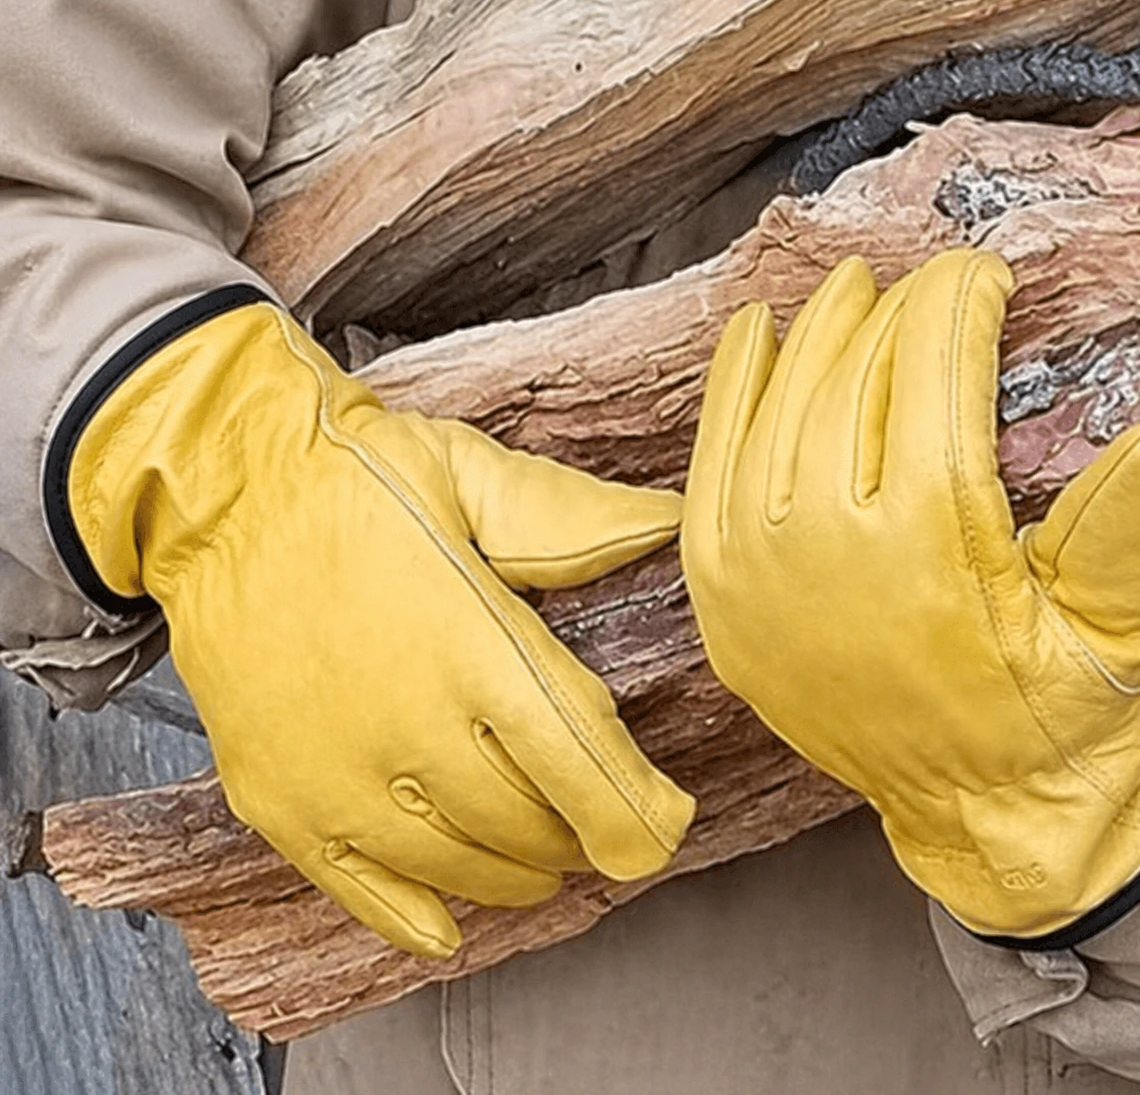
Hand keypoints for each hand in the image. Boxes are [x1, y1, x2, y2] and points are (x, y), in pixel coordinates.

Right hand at [67, 302, 694, 955]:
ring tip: (537, 851)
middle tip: (594, 812)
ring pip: (460, 867)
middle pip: (529, 826)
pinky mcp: (279, 801)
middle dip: (579, 831)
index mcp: (473, 646)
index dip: (637, 814)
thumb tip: (666, 527)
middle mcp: (411, 727)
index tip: (663, 824)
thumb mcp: (469, 474)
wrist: (216, 495)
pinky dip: (417, 918)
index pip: (582, 766)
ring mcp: (339, 776)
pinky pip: (362, 894)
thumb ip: (571, 516)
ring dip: (516, 871)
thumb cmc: (353, 480)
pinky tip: (449, 922)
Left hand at [682, 248, 1139, 941]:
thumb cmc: (1054, 717)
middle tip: (924, 282)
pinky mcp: (718, 600)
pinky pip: (707, 471)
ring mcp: (755, 581)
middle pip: (849, 388)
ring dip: (809, 340)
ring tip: (847, 291)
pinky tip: (749, 336)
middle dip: (891, 315)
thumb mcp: (1114, 625)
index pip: (931, 381)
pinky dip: (727, 395)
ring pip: (774, 415)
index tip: (979, 274)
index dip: (956, 307)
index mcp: (929, 555)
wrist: (980, 814)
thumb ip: (1131, 520)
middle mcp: (824, 559)